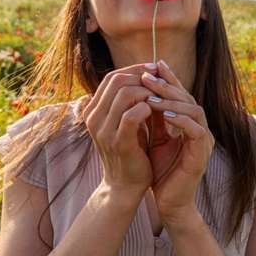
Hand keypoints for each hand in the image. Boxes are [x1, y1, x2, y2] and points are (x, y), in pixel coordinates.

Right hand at [81, 63, 160, 200]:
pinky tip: (158, 111)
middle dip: (142, 77)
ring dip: (148, 91)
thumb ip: (134, 101)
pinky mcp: (118, 142)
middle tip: (161, 80)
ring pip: (125, 94)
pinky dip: (147, 108)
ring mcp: (103, 130)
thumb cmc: (130, 151)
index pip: (112, 77)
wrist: (125, 186)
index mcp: (94, 110)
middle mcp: (94, 117)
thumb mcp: (129, 122)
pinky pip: (132, 115)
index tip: (154, 69)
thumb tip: (151, 73)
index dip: (134, 70)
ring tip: (162, 97)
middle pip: (117, 80)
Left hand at [141, 60, 213, 223]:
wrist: (168, 202)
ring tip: (151, 94)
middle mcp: (200, 129)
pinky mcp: (202, 154)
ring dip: (172, 100)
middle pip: (188, 97)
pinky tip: (165, 115)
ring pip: (194, 110)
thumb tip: (139, 92)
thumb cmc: (161, 172)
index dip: (168, 79)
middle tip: (147, 75)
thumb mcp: (154, 139)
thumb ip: (153, 118)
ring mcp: (204, 141)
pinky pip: (196, 130)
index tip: (152, 65)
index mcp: (189, 124)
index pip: (181, 94)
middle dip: (167, 85)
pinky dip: (181, 120)